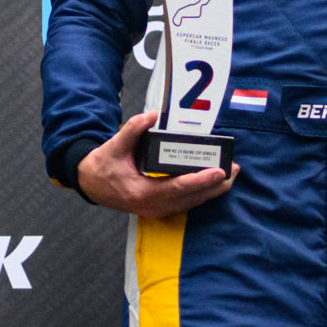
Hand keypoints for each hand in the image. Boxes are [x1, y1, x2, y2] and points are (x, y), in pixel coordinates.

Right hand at [76, 111, 236, 215]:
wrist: (91, 184)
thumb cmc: (103, 165)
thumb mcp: (114, 146)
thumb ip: (133, 129)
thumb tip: (151, 115)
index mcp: (142, 193)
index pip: (178, 187)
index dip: (200, 180)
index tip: (219, 172)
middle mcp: (152, 206)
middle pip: (191, 198)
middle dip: (216, 186)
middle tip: (235, 170)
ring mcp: (156, 210)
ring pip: (191, 203)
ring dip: (212, 191)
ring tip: (231, 175)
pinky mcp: (159, 209)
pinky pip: (186, 203)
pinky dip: (202, 194)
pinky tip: (215, 184)